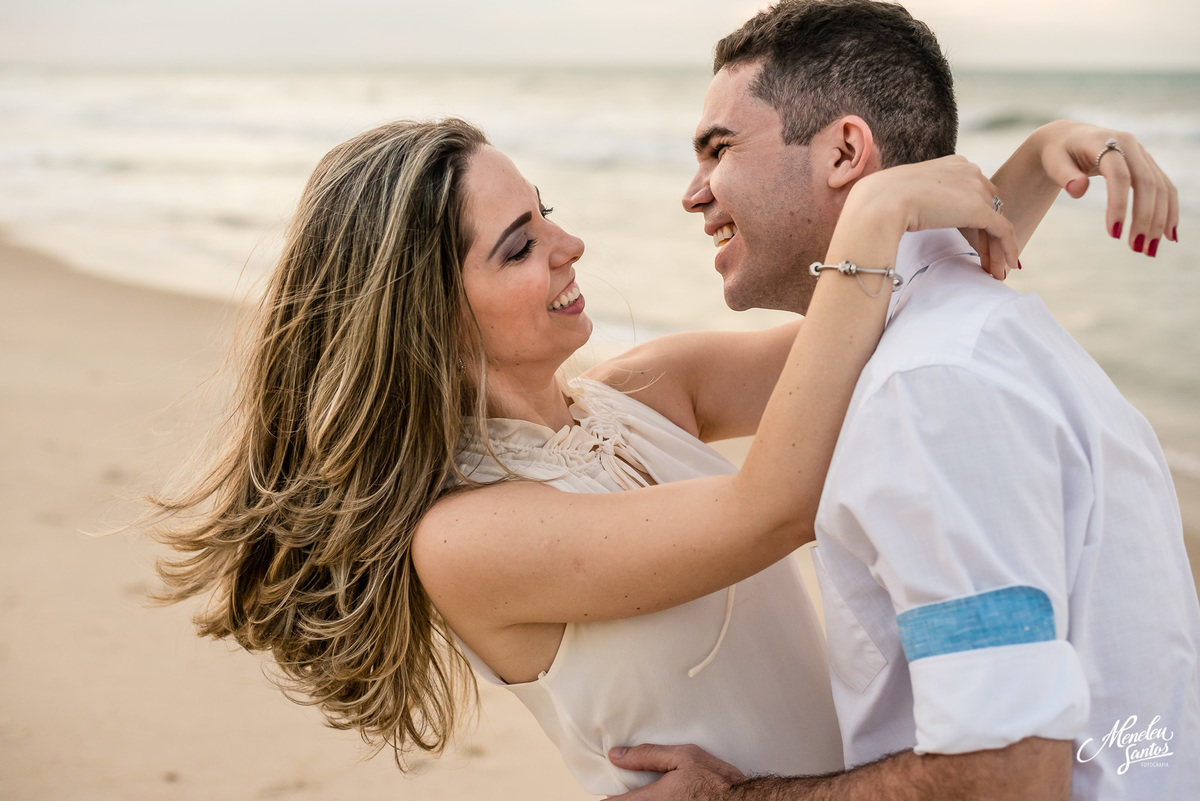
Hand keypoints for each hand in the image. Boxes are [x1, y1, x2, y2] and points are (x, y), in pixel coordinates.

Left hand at [607, 744, 746, 799]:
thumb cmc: (717, 780)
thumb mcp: (684, 756)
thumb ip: (647, 755)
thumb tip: (616, 755)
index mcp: (653, 799)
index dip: (611, 796)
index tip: (613, 790)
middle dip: (628, 799)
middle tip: (636, 790)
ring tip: (655, 793)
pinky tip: (668, 797)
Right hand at [847, 156, 1017, 279]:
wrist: (882, 201)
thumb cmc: (881, 200)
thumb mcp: (907, 193)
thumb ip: (920, 198)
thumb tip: (915, 214)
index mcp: (952, 164)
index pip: (973, 192)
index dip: (976, 218)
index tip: (973, 240)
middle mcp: (969, 171)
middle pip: (989, 206)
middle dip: (989, 234)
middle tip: (987, 259)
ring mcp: (976, 188)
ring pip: (996, 221)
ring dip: (996, 248)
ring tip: (996, 271)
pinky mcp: (980, 209)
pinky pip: (1003, 231)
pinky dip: (1008, 249)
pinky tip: (1007, 266)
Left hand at [1032, 120, 1177, 254]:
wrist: (1069, 138)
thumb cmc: (1057, 154)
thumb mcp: (1053, 162)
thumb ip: (1064, 175)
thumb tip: (1078, 190)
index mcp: (1104, 142)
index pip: (1118, 175)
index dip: (1119, 204)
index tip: (1114, 235)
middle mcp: (1129, 145)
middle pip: (1146, 183)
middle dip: (1144, 218)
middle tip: (1137, 249)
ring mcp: (1142, 155)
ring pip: (1160, 188)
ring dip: (1160, 220)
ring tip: (1149, 250)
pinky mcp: (1147, 165)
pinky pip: (1165, 188)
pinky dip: (1169, 211)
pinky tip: (1168, 235)